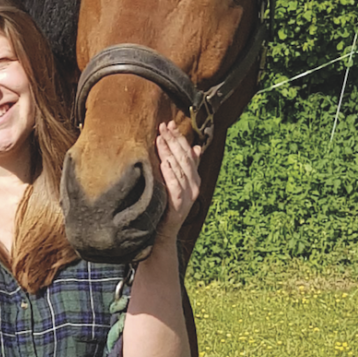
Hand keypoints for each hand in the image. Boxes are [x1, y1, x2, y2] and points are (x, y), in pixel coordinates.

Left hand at [156, 121, 200, 238]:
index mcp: (194, 178)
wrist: (164, 232)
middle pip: (184, 158)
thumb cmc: (169, 205)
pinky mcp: (178, 207)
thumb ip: (186, 166)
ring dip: (169, 153)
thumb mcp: (178, 183)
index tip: (168, 123)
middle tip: (161, 127)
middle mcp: (194, 186)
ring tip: (161, 140)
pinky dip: (171, 175)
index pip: (188, 152)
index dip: (179, 137)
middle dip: (173, 141)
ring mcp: (187, 197)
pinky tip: (164, 164)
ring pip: (180, 170)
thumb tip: (197, 147)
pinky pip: (175, 188)